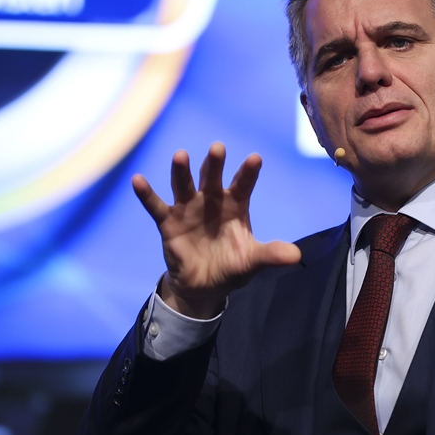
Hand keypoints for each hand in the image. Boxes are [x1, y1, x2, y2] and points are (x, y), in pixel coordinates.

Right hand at [133, 143, 301, 318]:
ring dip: (181, 171)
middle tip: (217, 148)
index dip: (248, 172)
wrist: (204, 286)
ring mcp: (188, 209)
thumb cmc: (232, 266)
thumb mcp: (252, 262)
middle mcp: (211, 201)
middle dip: (214, 164)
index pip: (243, 185)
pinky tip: (137, 179)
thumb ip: (271, 255)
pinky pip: (156, 205)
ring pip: (184, 185)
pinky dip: (146, 193)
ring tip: (180, 155)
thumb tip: (297, 256)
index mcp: (235, 205)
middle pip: (212, 177)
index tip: (255, 158)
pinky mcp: (168, 222)